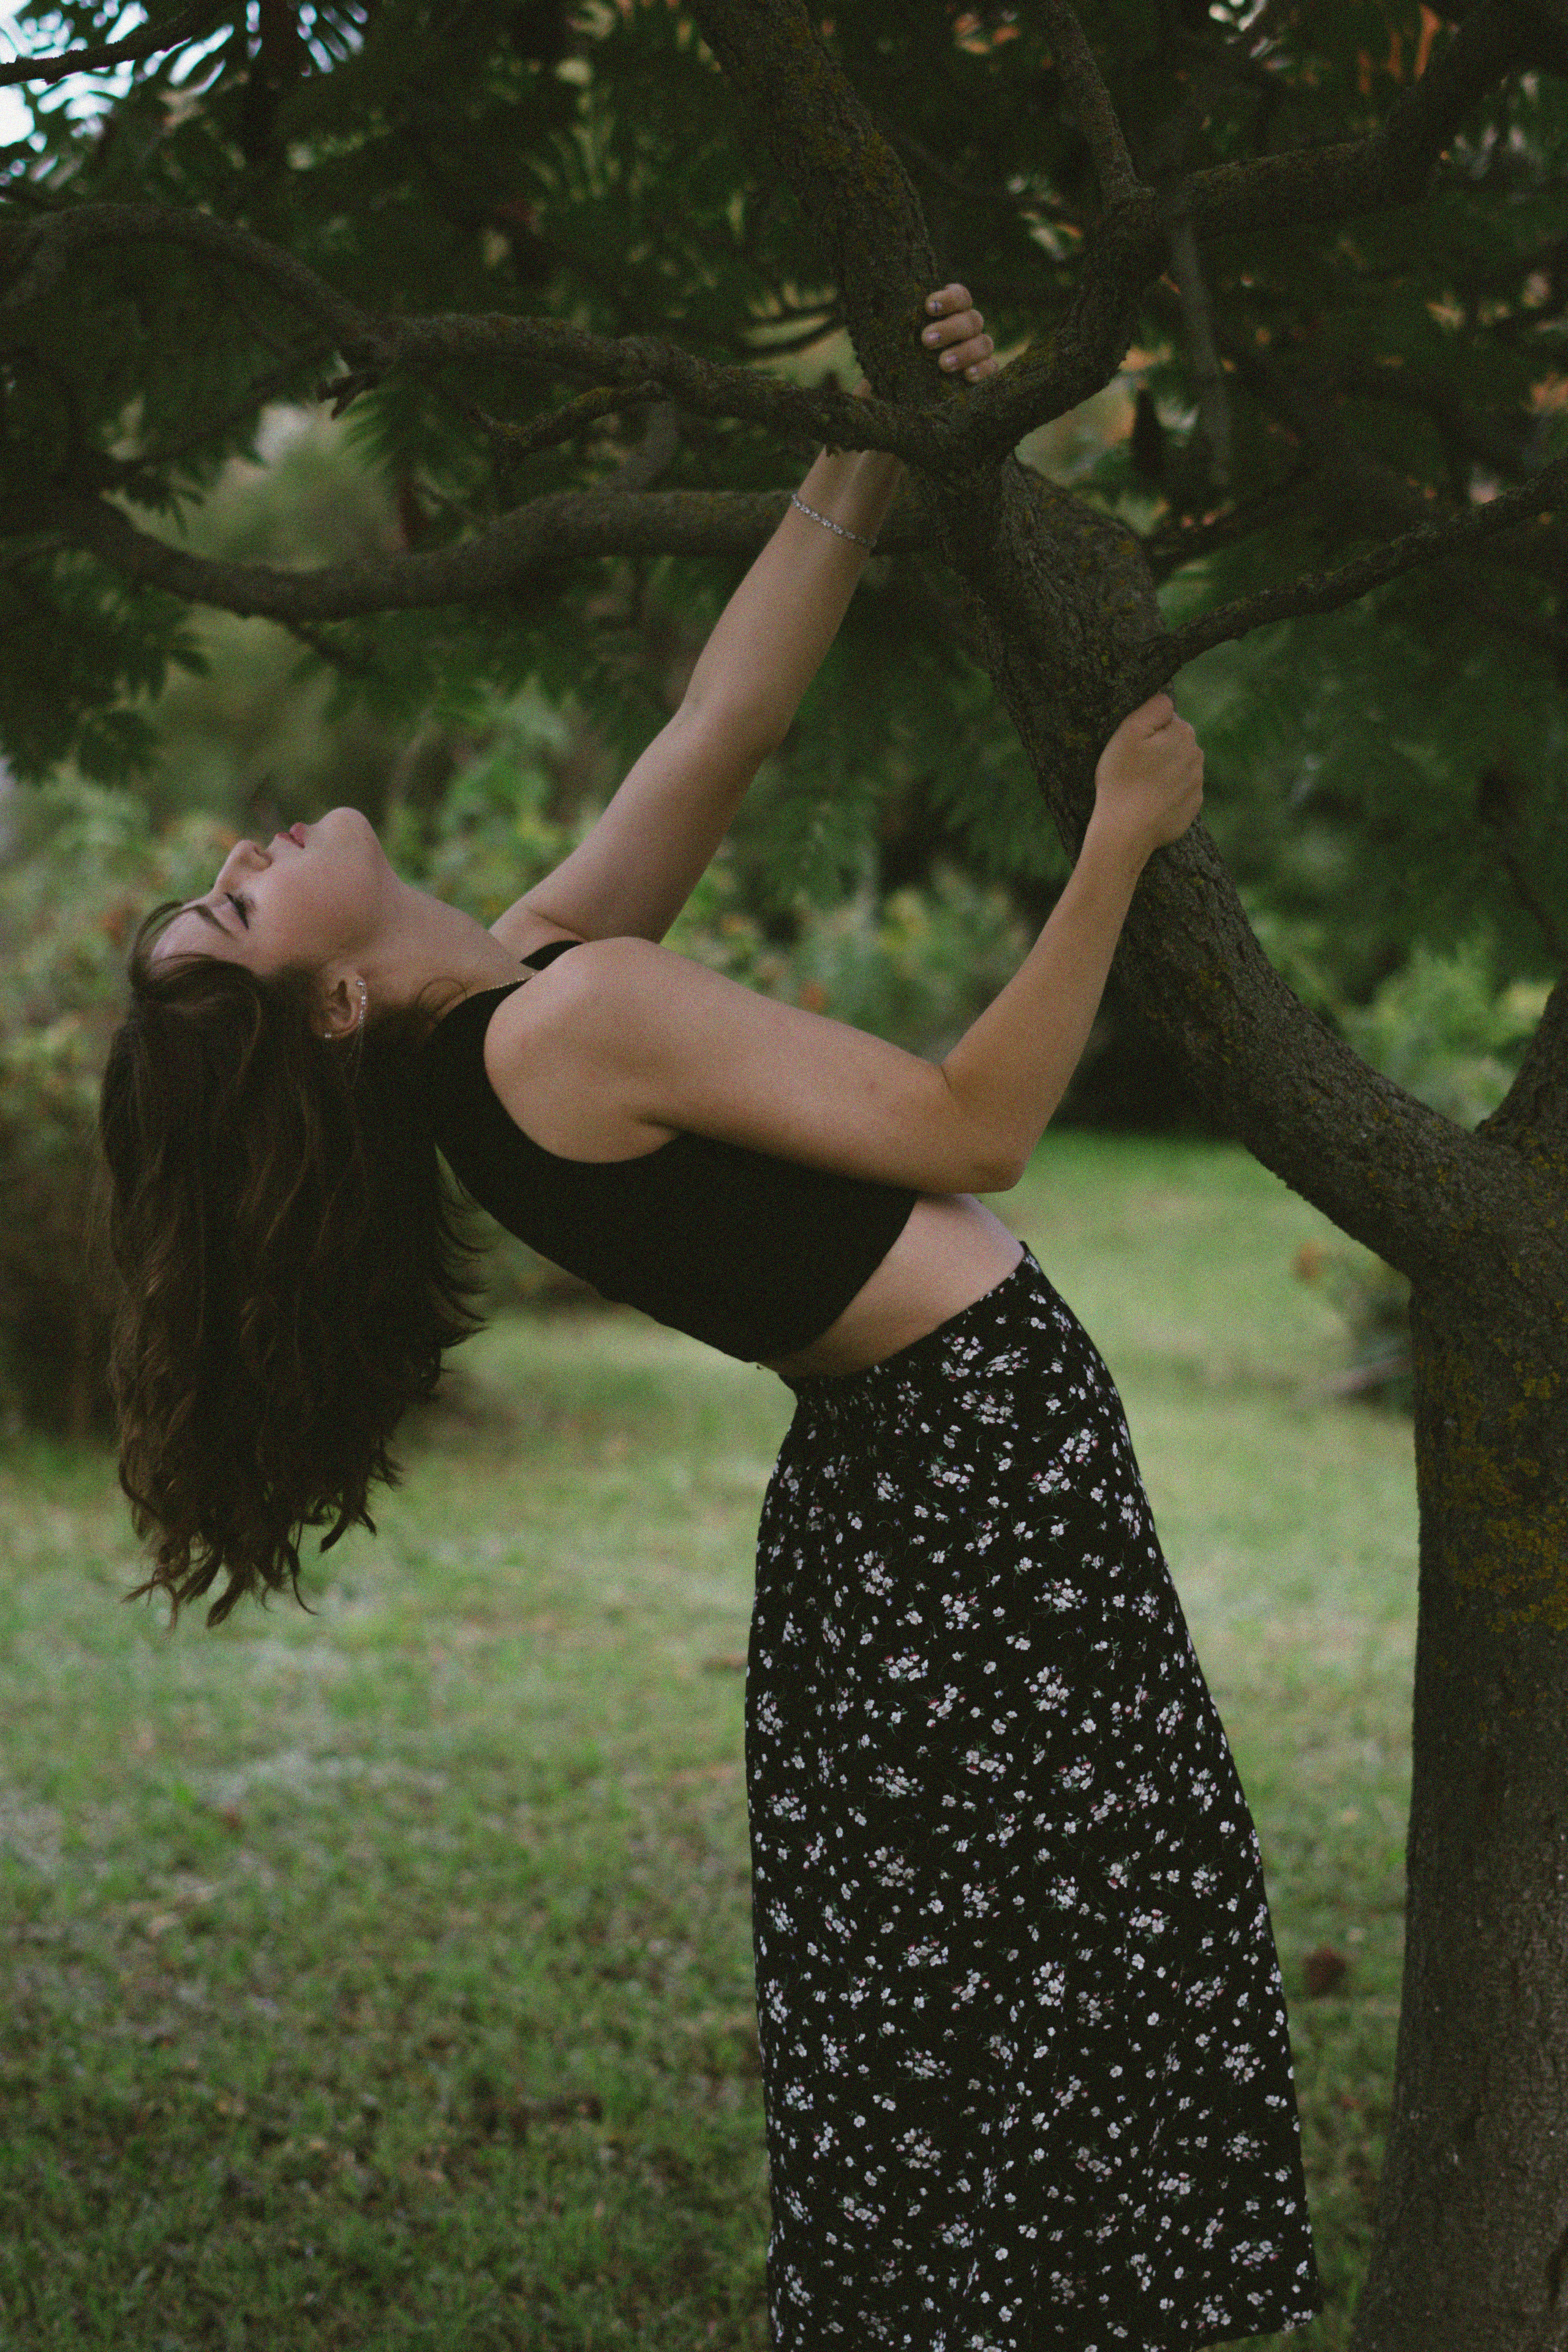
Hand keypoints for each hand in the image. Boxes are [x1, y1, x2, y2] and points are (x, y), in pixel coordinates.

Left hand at [849, 282, 998, 398]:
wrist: (903, 405)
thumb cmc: (894, 371)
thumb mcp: (887, 353)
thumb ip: (885, 337)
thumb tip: (865, 316)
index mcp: (949, 315)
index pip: (959, 296)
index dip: (948, 298)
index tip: (927, 307)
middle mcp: (967, 331)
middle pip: (971, 319)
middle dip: (950, 328)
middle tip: (925, 340)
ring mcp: (978, 352)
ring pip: (984, 342)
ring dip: (964, 351)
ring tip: (942, 365)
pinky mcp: (985, 375)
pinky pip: (993, 368)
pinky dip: (982, 370)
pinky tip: (967, 378)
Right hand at [1090, 693, 1203, 857]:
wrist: (1126, 831)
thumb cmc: (1122, 779)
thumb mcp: (1128, 731)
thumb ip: (1153, 707)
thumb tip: (1167, 698)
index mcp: (1183, 733)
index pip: (1166, 720)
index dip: (1147, 732)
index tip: (1134, 749)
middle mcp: (1196, 756)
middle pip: (1174, 744)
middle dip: (1158, 751)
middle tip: (1134, 769)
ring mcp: (1197, 783)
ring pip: (1177, 768)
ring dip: (1162, 773)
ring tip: (1140, 788)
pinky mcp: (1192, 807)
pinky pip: (1179, 793)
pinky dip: (1166, 796)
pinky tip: (1149, 804)